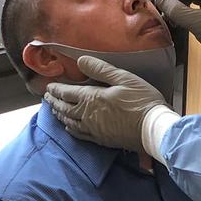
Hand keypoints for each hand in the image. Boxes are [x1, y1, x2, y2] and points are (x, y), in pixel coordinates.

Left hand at [44, 56, 170, 151]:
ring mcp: (93, 129)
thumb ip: (101, 69)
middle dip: (55, 102)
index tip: (48, 87)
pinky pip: (79, 134)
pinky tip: (69, 127)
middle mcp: (88, 115)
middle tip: (48, 98)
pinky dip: (70, 129)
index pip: (67, 93)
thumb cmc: (142, 100)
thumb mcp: (124, 78)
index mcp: (92, 98)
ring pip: (69, 122)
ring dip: (60, 114)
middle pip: (65, 108)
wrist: (152, 128)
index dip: (56, 89)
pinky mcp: (100, 139)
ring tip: (55, 110)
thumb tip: (81, 61)